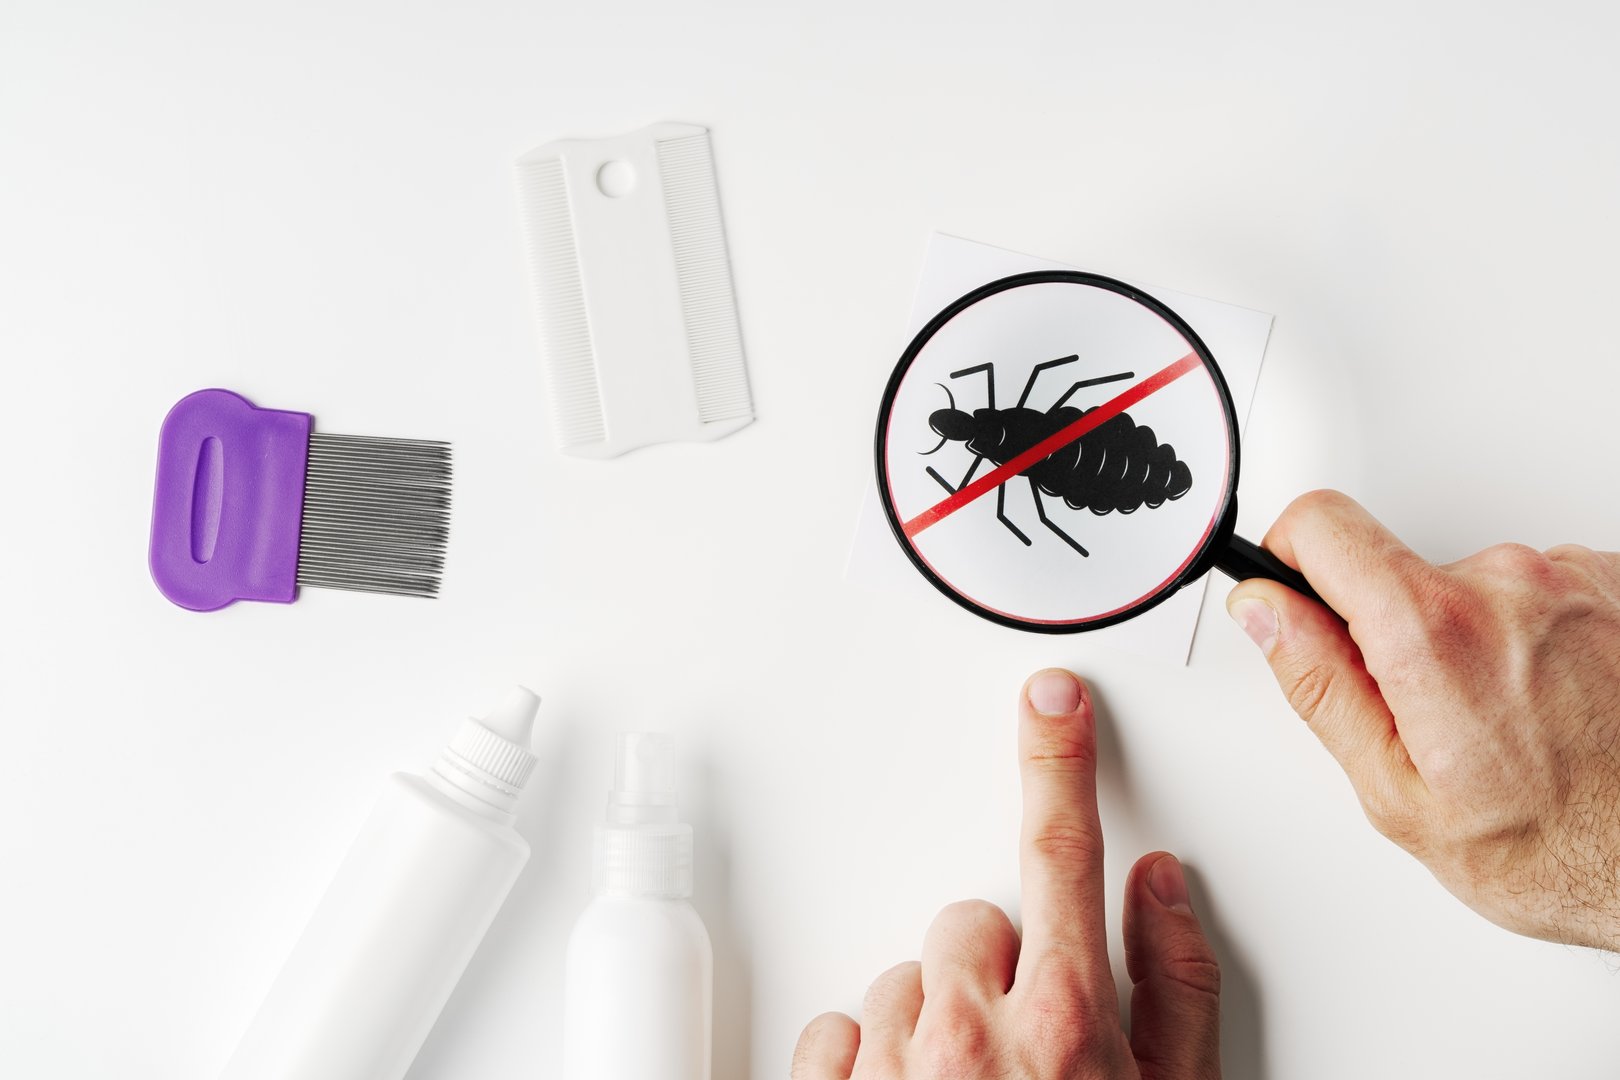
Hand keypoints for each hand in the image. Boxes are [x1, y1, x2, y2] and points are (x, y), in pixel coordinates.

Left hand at [792, 670, 1221, 1079]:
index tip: (1053, 703)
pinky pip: (835, 1030)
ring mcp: (893, 1070)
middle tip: (1024, 1042)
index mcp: (1065, 1026)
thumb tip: (1159, 887)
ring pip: (901, 980)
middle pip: (968, 923)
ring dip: (933, 1020)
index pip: (1064, 856)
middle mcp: (970, 1039)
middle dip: (996, 966)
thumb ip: (1176, 989)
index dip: (1060, 767)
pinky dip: (866, 1060)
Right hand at [1227, 490, 1619, 948]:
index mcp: (1436, 631)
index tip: (1294, 595)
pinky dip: (1531, 639)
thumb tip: (1266, 612)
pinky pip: (1536, 592)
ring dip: (1470, 639)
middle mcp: (1509, 584)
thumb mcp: (1397, 793)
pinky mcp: (1614, 585)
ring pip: (1469, 586)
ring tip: (1505, 719)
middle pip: (1396, 569)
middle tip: (1428, 716)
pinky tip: (1549, 702)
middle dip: (1390, 632)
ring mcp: (1572, 579)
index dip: (1289, 557)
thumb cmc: (1559, 849)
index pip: (1322, 524)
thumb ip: (1319, 684)